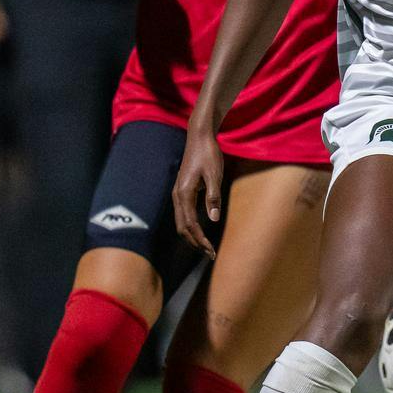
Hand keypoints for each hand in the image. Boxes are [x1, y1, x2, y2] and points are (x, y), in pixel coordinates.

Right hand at [172, 129, 225, 258]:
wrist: (199, 138)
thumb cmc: (208, 154)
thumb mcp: (215, 175)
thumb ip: (213, 197)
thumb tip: (213, 220)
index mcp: (184, 193)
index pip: (191, 224)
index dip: (200, 240)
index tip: (211, 251)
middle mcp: (178, 196)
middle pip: (182, 227)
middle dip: (195, 242)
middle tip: (210, 254)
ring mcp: (178, 194)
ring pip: (181, 222)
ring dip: (192, 236)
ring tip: (206, 247)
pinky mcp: (182, 191)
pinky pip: (184, 215)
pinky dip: (191, 227)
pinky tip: (201, 232)